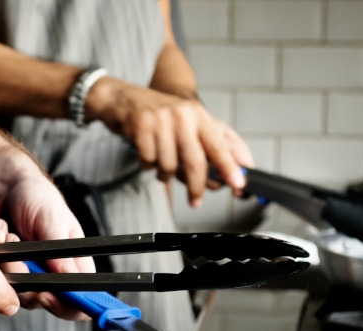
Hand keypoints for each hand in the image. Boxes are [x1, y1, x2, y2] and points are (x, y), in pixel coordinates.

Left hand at [0, 169, 95, 318]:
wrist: (5, 186)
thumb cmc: (38, 198)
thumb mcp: (53, 220)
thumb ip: (60, 251)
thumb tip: (71, 280)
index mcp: (73, 265)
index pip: (77, 303)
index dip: (65, 306)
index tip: (46, 294)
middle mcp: (50, 275)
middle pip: (41, 301)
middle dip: (25, 281)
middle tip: (17, 256)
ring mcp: (25, 275)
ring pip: (13, 291)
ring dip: (6, 262)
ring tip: (7, 233)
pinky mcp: (2, 271)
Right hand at [86, 77, 254, 206]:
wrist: (124, 97)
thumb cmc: (161, 116)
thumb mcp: (189, 125)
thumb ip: (210, 147)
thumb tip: (225, 178)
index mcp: (200, 115)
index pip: (221, 144)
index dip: (231, 166)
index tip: (238, 184)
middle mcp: (184, 114)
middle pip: (196, 161)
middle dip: (197, 186)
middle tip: (196, 200)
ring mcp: (162, 118)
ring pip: (169, 165)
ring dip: (165, 173)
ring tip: (161, 164)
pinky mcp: (141, 124)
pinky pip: (149, 160)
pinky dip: (148, 165)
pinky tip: (147, 155)